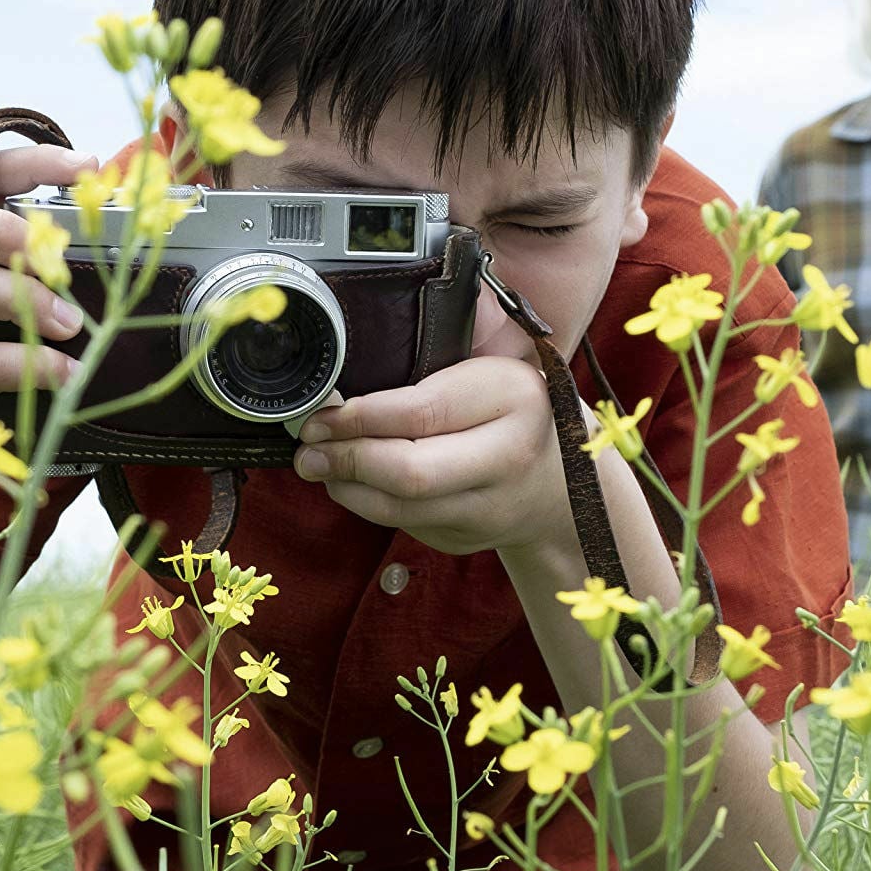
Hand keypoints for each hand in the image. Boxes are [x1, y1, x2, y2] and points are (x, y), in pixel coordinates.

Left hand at [291, 351, 572, 557]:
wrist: (562, 478)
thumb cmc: (511, 406)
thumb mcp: (492, 362)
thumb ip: (443, 342)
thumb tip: (364, 332)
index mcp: (513, 398)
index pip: (423, 412)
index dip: (361, 416)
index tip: (322, 412)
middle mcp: (508, 456)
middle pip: (411, 473)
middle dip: (347, 459)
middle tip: (307, 448)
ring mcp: (490, 507)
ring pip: (400, 509)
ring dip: (346, 487)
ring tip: (316, 463)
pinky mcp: (467, 538)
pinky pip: (402, 524)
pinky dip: (365, 503)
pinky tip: (346, 481)